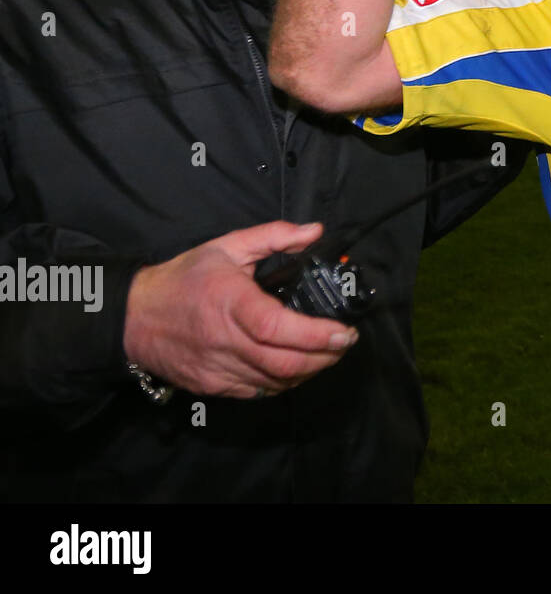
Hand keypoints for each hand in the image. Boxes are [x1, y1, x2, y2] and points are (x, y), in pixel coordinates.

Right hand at [123, 221, 358, 398]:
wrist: (133, 317)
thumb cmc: (183, 279)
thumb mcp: (227, 246)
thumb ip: (273, 236)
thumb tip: (314, 231)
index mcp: (229, 303)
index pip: (277, 327)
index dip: (315, 335)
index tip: (343, 332)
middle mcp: (224, 341)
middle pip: (283, 362)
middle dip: (324, 358)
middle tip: (344, 343)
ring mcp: (218, 369)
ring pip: (274, 382)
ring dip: (309, 372)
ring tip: (327, 354)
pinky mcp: (213, 386)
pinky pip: (258, 392)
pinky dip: (284, 383)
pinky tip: (297, 368)